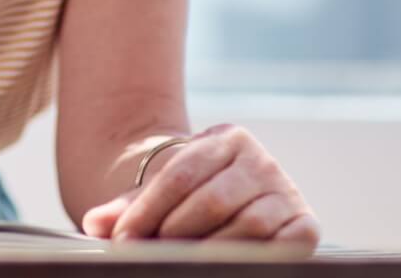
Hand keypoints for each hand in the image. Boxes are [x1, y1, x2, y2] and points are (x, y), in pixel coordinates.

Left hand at [81, 124, 319, 251]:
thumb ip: (124, 207)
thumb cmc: (187, 200)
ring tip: (180, 261)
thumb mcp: (157, 194)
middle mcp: (261, 160)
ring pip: (246, 226)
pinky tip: (225, 263)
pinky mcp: (306, 226)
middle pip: (210, 201)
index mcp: (226, 138)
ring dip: (208, 250)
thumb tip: (94, 224)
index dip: (147, 211)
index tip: (122, 239)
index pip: (180, 175)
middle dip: (173, 234)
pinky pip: (280, 245)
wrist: (225, 202)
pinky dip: (253, 256)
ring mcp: (286, 192)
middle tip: (147, 254)